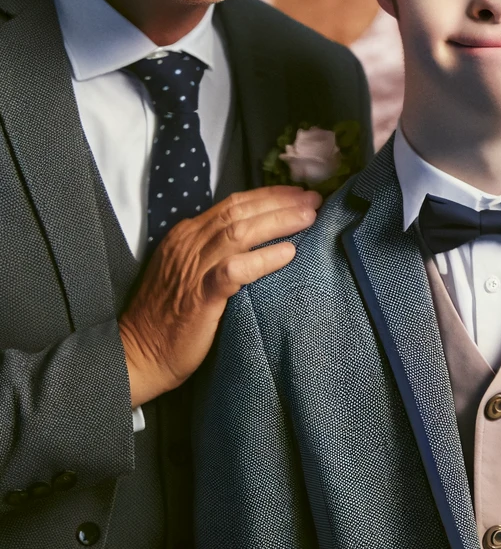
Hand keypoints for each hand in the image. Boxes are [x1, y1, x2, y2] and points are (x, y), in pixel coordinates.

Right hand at [118, 186, 321, 405]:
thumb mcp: (189, 270)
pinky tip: (288, 253)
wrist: (139, 354)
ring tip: (309, 218)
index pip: (233, 204)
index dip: (269, 195)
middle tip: (314, 199)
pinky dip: (263, 259)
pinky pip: (235, 270)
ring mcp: (193, 268)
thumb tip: (258, 235)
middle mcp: (189, 244)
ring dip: (279, 221)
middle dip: (280, 202)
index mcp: (186, 234)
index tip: (299, 193)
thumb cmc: (169, 315)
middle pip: (240, 211)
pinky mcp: (200, 296)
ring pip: (240, 232)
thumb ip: (215, 249)